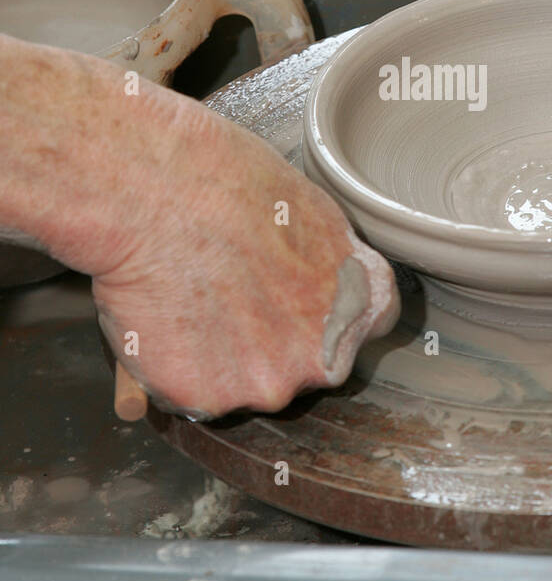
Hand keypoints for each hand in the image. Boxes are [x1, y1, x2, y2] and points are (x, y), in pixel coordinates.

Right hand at [93, 98, 398, 418]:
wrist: (154, 194)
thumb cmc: (226, 182)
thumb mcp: (314, 210)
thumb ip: (333, 262)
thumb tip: (330, 277)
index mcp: (361, 305)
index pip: (367, 328)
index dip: (329, 313)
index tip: (297, 295)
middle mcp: (324, 359)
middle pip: (304, 365)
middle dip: (274, 341)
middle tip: (231, 291)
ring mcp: (266, 384)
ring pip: (247, 384)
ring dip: (224, 360)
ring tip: (193, 299)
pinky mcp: (207, 399)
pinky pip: (195, 393)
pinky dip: (177, 368)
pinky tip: (165, 319)